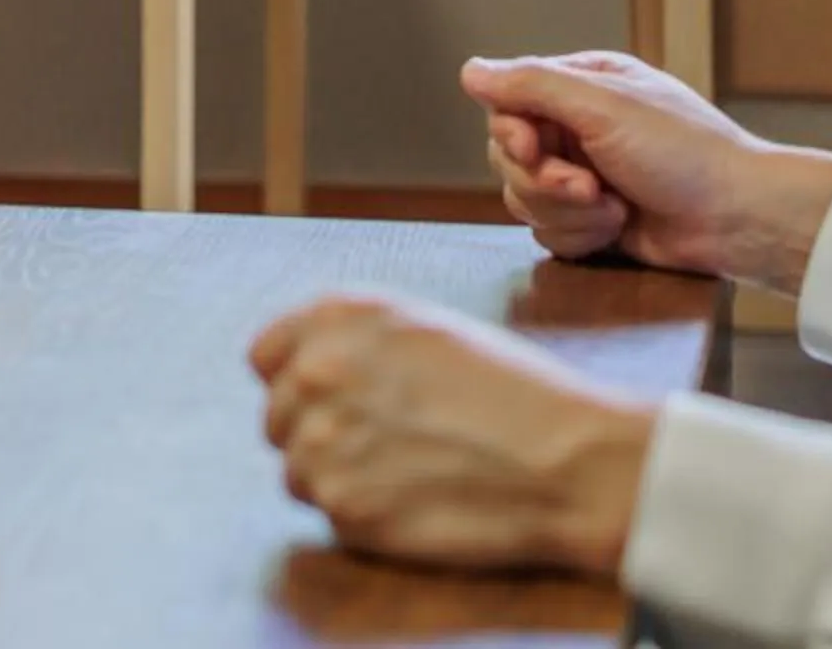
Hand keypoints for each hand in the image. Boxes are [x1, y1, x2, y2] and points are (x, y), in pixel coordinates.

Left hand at [252, 294, 655, 574]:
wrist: (565, 460)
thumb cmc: (511, 391)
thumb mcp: (426, 329)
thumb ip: (353, 340)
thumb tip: (299, 371)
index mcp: (338, 316)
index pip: (266, 355)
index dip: (298, 381)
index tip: (330, 401)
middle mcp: (316, 371)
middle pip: (278, 417)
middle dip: (319, 431)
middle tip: (387, 443)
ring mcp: (322, 441)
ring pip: (298, 471)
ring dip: (338, 477)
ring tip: (409, 471)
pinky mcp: (341, 507)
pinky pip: (329, 514)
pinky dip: (362, 514)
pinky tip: (415, 499)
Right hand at [462, 51, 831, 295]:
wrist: (737, 219)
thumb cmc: (684, 151)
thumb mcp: (604, 105)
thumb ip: (531, 84)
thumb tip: (469, 71)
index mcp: (581, 86)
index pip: (508, 103)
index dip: (511, 133)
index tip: (532, 149)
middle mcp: (577, 128)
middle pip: (509, 156)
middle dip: (544, 180)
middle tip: (588, 186)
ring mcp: (584, 176)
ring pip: (524, 199)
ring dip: (567, 211)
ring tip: (613, 208)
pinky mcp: (592, 221)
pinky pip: (549, 233)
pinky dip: (579, 235)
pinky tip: (617, 227)